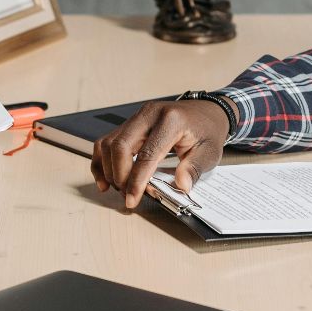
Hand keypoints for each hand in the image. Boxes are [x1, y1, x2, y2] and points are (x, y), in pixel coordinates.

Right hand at [91, 99, 228, 209]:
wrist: (206, 112)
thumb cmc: (207, 131)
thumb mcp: (209, 152)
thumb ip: (194, 168)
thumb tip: (181, 185)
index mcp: (171, 120)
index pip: (146, 154)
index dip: (136, 180)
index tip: (132, 198)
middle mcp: (149, 114)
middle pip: (120, 146)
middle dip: (119, 176)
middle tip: (127, 196)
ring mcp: (137, 116)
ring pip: (109, 143)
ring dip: (109, 169)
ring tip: (120, 189)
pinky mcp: (130, 122)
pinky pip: (107, 140)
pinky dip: (102, 161)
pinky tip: (105, 179)